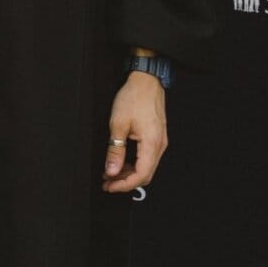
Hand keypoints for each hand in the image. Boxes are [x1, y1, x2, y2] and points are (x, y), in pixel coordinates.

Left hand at [102, 72, 166, 192]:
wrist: (146, 80)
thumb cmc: (134, 97)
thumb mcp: (118, 124)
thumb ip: (115, 151)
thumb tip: (112, 171)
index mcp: (152, 143)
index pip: (141, 175)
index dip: (124, 185)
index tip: (110, 186)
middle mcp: (160, 145)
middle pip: (145, 175)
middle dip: (125, 182)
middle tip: (107, 183)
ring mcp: (159, 142)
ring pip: (146, 167)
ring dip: (129, 173)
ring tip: (110, 174)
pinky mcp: (156, 137)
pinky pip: (147, 158)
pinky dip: (134, 164)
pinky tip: (120, 162)